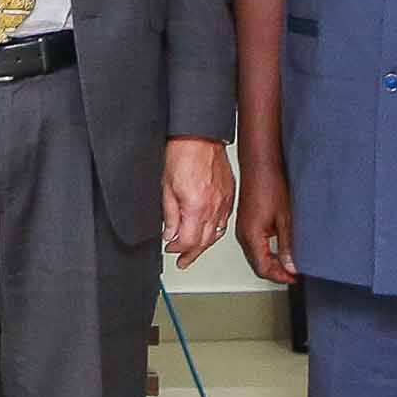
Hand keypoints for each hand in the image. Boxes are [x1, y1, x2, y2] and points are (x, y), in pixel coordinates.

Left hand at [162, 139, 235, 266]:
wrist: (199, 136)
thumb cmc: (182, 154)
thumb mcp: (166, 187)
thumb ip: (169, 215)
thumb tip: (169, 234)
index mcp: (196, 207)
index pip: (189, 242)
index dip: (178, 249)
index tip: (170, 249)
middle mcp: (214, 207)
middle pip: (204, 242)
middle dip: (191, 254)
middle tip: (182, 261)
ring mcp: (224, 202)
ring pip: (216, 233)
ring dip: (204, 245)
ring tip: (194, 252)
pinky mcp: (230, 195)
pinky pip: (224, 220)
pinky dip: (215, 230)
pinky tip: (208, 232)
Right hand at [235, 152, 297, 285]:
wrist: (260, 163)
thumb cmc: (270, 184)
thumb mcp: (286, 218)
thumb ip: (288, 245)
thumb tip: (291, 266)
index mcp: (251, 235)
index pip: (263, 268)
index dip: (280, 277)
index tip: (294, 277)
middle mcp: (243, 234)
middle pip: (257, 265)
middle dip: (276, 272)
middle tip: (293, 274)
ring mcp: (243, 228)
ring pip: (255, 256)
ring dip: (271, 263)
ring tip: (288, 264)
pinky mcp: (246, 222)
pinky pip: (254, 245)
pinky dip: (267, 252)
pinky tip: (279, 249)